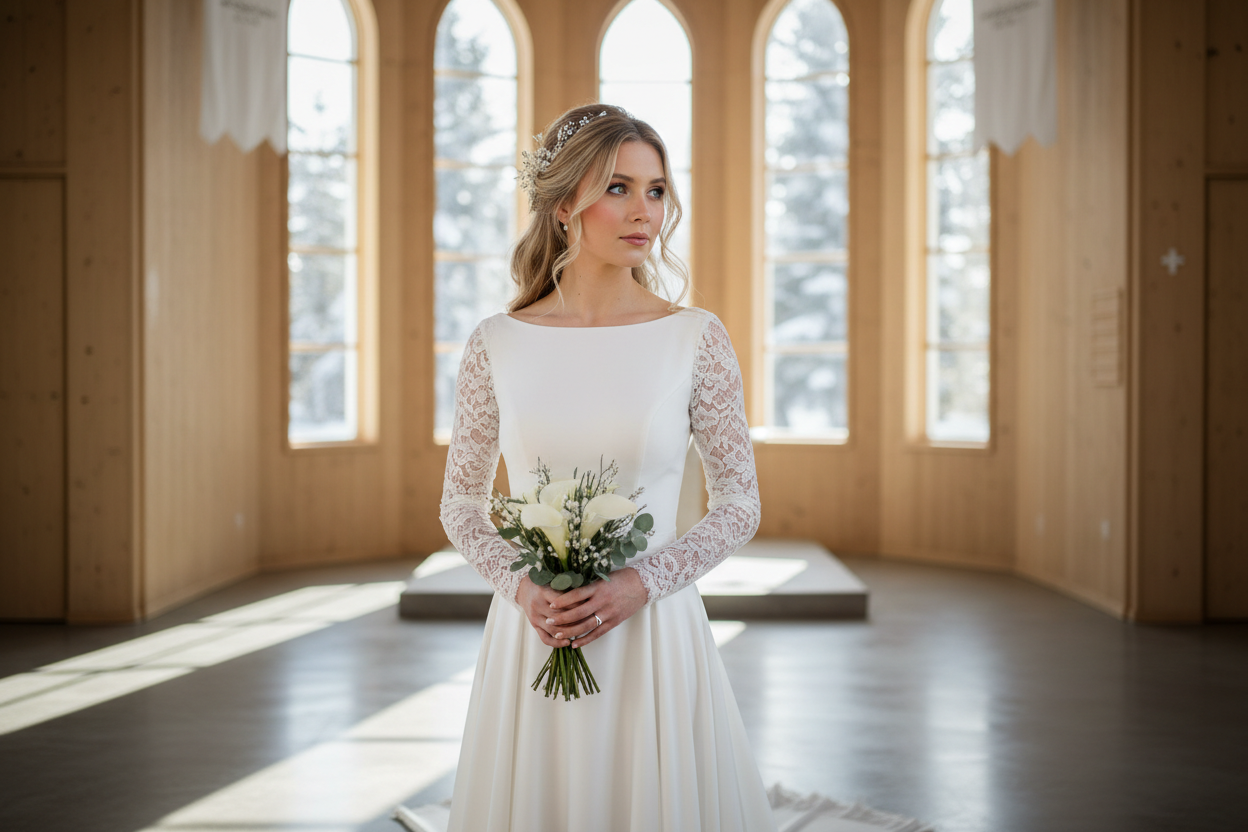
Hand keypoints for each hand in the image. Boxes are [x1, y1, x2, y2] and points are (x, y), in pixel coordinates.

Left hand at [515, 568, 648, 648]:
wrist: (643, 585)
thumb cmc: (621, 578)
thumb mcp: (603, 577)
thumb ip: (588, 585)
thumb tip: (568, 590)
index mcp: (598, 587)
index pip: (576, 595)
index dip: (562, 601)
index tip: (551, 605)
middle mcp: (602, 601)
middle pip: (578, 613)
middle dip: (562, 619)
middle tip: (549, 622)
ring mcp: (608, 613)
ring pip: (586, 625)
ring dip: (570, 631)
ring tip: (557, 635)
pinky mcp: (614, 622)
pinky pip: (597, 633)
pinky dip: (585, 639)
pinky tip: (574, 644)